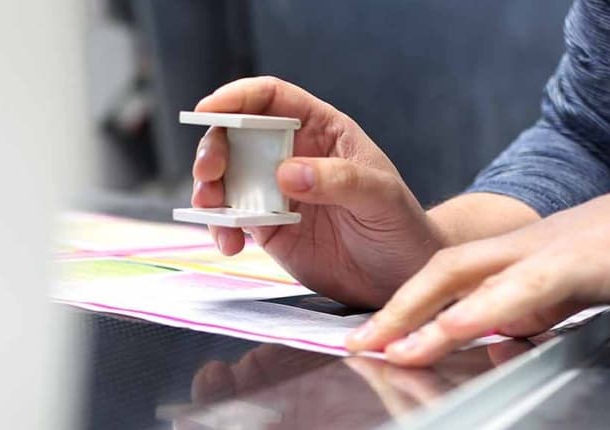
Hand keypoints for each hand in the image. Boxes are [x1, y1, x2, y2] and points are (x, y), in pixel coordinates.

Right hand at [191, 77, 443, 307]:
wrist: (401, 277)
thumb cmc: (401, 226)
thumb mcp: (381, 198)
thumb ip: (339, 180)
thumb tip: (286, 173)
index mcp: (323, 130)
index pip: (272, 99)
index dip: (237, 97)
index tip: (209, 109)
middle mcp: (293, 155)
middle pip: (237, 134)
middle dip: (214, 147)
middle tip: (210, 172)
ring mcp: (276, 192)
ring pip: (226, 177)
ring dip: (208, 189)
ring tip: (213, 210)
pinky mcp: (267, 227)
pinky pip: (231, 220)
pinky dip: (220, 228)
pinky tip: (230, 244)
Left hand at [345, 163, 609, 364]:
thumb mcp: (592, 279)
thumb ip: (549, 302)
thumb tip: (514, 331)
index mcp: (535, 249)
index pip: (458, 272)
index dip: (414, 300)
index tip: (382, 333)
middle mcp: (532, 244)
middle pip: (443, 270)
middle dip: (396, 310)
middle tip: (359, 345)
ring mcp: (552, 249)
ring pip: (467, 278)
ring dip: (420, 315)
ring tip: (384, 348)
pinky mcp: (581, 261)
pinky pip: (519, 289)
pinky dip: (479, 312)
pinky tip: (450, 331)